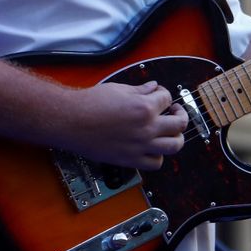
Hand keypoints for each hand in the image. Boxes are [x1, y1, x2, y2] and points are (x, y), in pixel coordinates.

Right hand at [66, 81, 190, 169]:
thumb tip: (153, 87)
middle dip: (180, 114)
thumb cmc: (90, 104)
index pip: (167, 98)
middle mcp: (146, 128)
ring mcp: (140, 145)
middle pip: (179, 123)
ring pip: (174, 146)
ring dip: (177, 137)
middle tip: (174, 112)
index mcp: (144, 107)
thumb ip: (140, 89)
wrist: (70, 121)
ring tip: (172, 132)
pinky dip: (159, 156)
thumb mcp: (119, 89)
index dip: (164, 94)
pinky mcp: (130, 159)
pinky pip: (155, 163)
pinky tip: (154, 148)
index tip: (159, 95)